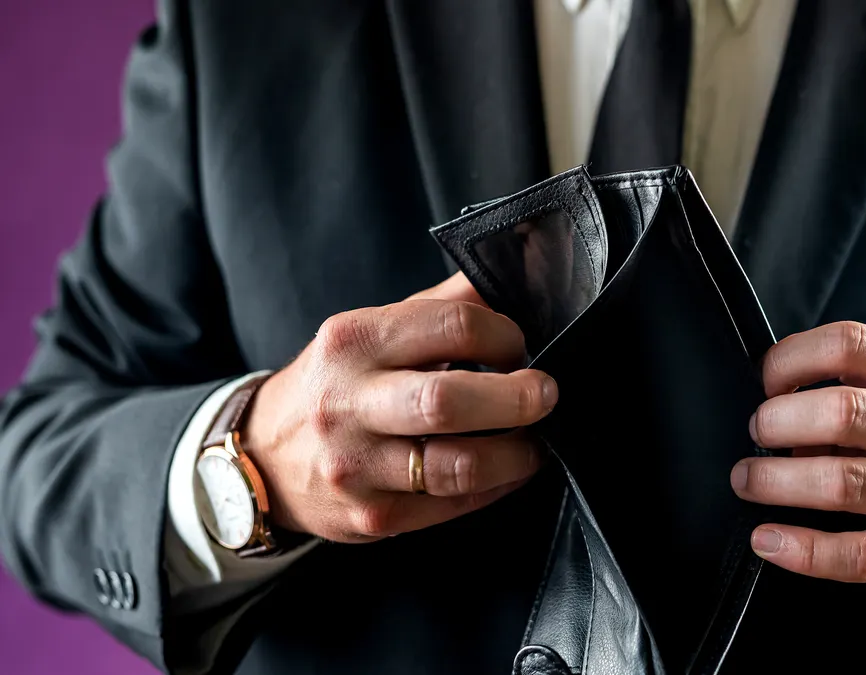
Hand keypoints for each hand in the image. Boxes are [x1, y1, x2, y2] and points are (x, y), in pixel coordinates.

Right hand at [241, 273, 556, 542]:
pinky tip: (508, 469)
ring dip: (517, 453)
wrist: (262, 458)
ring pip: (460, 466)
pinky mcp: (372, 518)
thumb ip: (443, 306)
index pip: (454, 326)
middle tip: (546, 394)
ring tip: (534, 439)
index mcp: (354, 340)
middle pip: (449, 402)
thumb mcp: (373, 330)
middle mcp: (348, 403)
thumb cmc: (337, 384)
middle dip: (518, 398)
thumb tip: (516, 277)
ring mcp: (357, 467)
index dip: (505, 336)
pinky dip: (497, 486)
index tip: (519, 347)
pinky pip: (454, 505)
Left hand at [731, 321, 865, 612]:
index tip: (767, 380)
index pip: (850, 344)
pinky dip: (804, 549)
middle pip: (845, 412)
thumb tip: (771, 396)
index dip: (793, 358)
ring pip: (844, 483)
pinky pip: (857, 555)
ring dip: (778, 482)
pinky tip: (768, 540)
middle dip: (781, 420)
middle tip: (757, 431)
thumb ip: (853, 383)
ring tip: (748, 480)